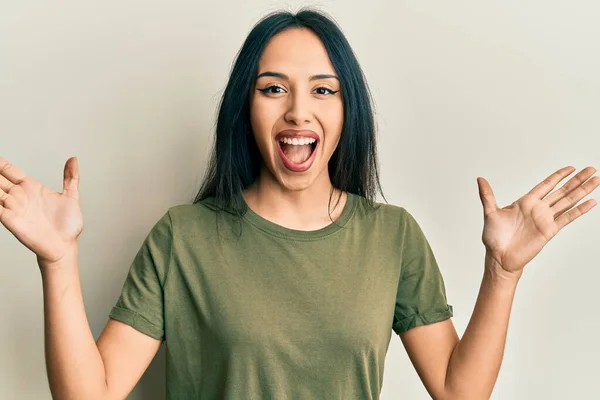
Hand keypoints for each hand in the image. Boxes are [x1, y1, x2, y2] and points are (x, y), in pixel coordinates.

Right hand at [0, 157, 83, 264]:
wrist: (64, 246)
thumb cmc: (68, 225)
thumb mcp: (71, 196)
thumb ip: (71, 177)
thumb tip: (73, 159)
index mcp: (31, 187)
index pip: (10, 171)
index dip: (1, 163)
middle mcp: (19, 196)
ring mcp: (13, 207)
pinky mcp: (9, 219)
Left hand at [477, 166, 598, 278]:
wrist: (499, 257)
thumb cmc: (493, 237)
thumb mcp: (490, 213)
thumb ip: (487, 195)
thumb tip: (480, 179)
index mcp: (525, 202)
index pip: (546, 185)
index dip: (558, 176)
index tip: (571, 168)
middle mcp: (538, 209)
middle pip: (562, 191)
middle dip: (577, 180)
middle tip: (592, 169)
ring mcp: (545, 219)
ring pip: (568, 202)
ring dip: (582, 191)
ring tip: (596, 180)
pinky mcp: (550, 231)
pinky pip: (568, 218)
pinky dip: (580, 210)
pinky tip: (591, 202)